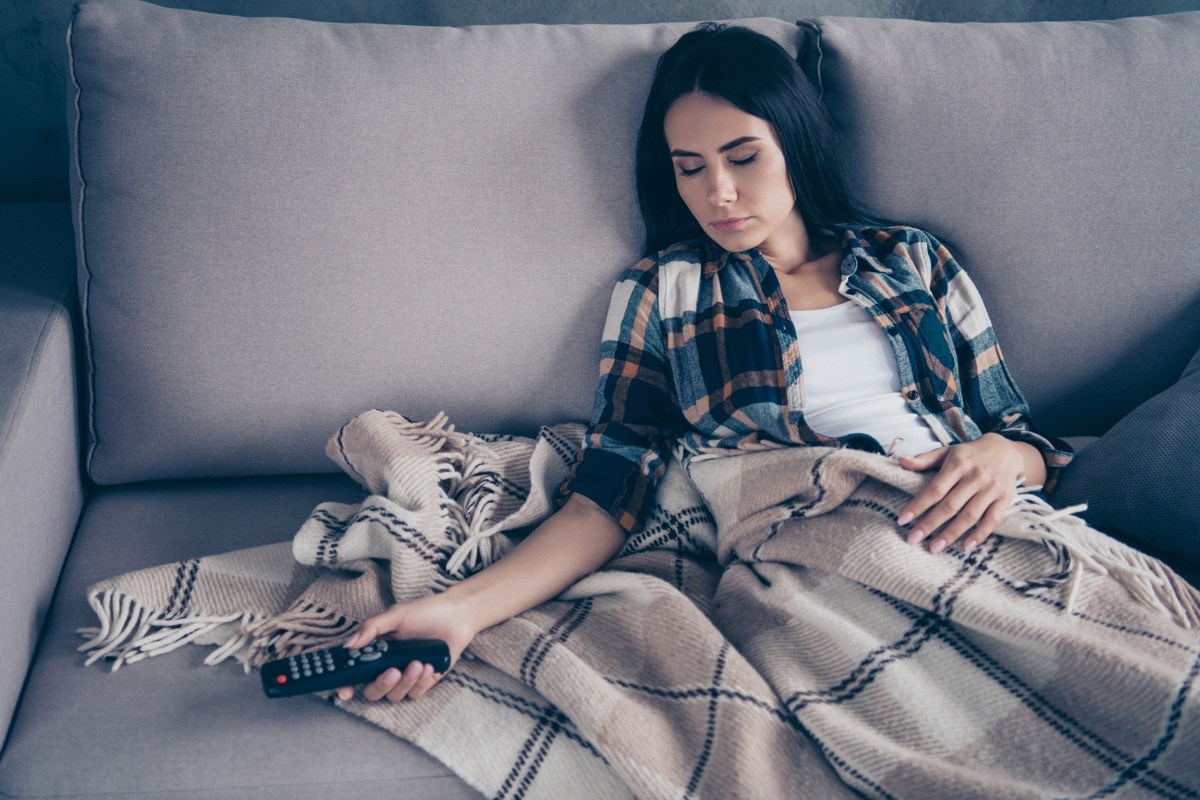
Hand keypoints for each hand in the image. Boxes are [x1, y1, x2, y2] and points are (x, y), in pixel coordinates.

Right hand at [335, 592, 475, 702]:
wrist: (457, 615)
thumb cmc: (426, 611)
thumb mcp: (397, 614)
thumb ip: (372, 628)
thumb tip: (349, 644)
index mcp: (376, 651)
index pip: (353, 673)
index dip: (345, 685)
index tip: (346, 691)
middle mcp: (387, 666)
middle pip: (372, 691)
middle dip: (382, 684)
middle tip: (394, 670)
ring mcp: (405, 676)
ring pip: (394, 695)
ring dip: (406, 682)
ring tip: (419, 662)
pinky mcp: (423, 682)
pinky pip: (415, 694)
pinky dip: (421, 683)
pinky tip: (430, 666)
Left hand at [896, 434, 1027, 554]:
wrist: (1006, 450)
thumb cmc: (969, 454)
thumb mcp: (947, 452)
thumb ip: (924, 459)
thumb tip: (901, 461)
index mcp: (958, 465)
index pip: (935, 489)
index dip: (918, 505)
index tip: (903, 520)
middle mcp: (975, 477)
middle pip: (950, 506)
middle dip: (930, 524)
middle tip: (913, 539)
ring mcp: (991, 489)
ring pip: (970, 516)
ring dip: (951, 534)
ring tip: (934, 548)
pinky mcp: (1005, 498)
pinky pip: (992, 520)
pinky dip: (980, 535)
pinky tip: (966, 547)